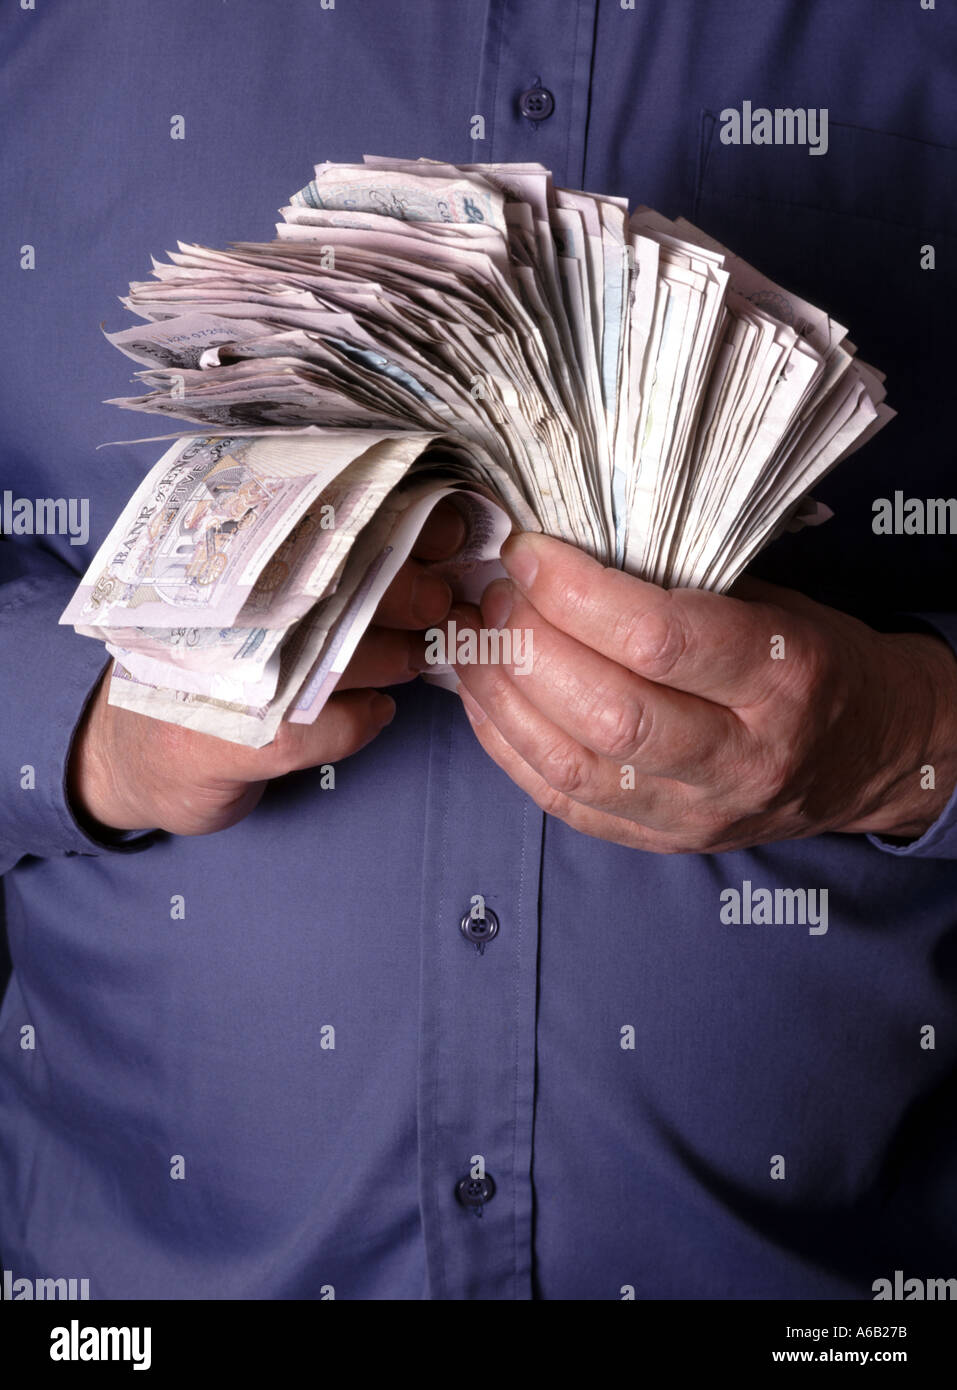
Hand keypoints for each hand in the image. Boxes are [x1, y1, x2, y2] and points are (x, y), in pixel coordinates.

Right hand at [68, 500, 465, 837]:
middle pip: (351, 579)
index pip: (337, 515)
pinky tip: (368, 711)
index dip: (408, 520)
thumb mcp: (250, 596)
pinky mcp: (250, 739)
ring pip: (357, 653)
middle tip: (436, 604)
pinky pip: (341, 724)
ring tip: (405, 659)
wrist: (138, 755)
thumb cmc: (211, 661)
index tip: (452, 532)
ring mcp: (241, 672)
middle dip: (415, 592)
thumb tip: (435, 539)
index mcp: (238, 554)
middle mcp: (234, 604)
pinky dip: (367, 718)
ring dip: (398, 658)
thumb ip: (320, 561)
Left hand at [449, 532, 956, 852]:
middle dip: (529, 645)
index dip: (576, 592)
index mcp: (784, 677)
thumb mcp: (775, 602)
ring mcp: (699, 813)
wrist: (868, 756)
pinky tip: (485, 696)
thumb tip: (563, 548)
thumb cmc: (813, 660)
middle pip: (610, 711)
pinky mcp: (662, 842)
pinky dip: (508, 746)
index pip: (661, 639)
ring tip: (472, 640)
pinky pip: (563, 802)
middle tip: (496, 596)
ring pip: (574, 767)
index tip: (529, 553)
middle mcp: (743, 757)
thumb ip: (679, 582)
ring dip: (502, 697)